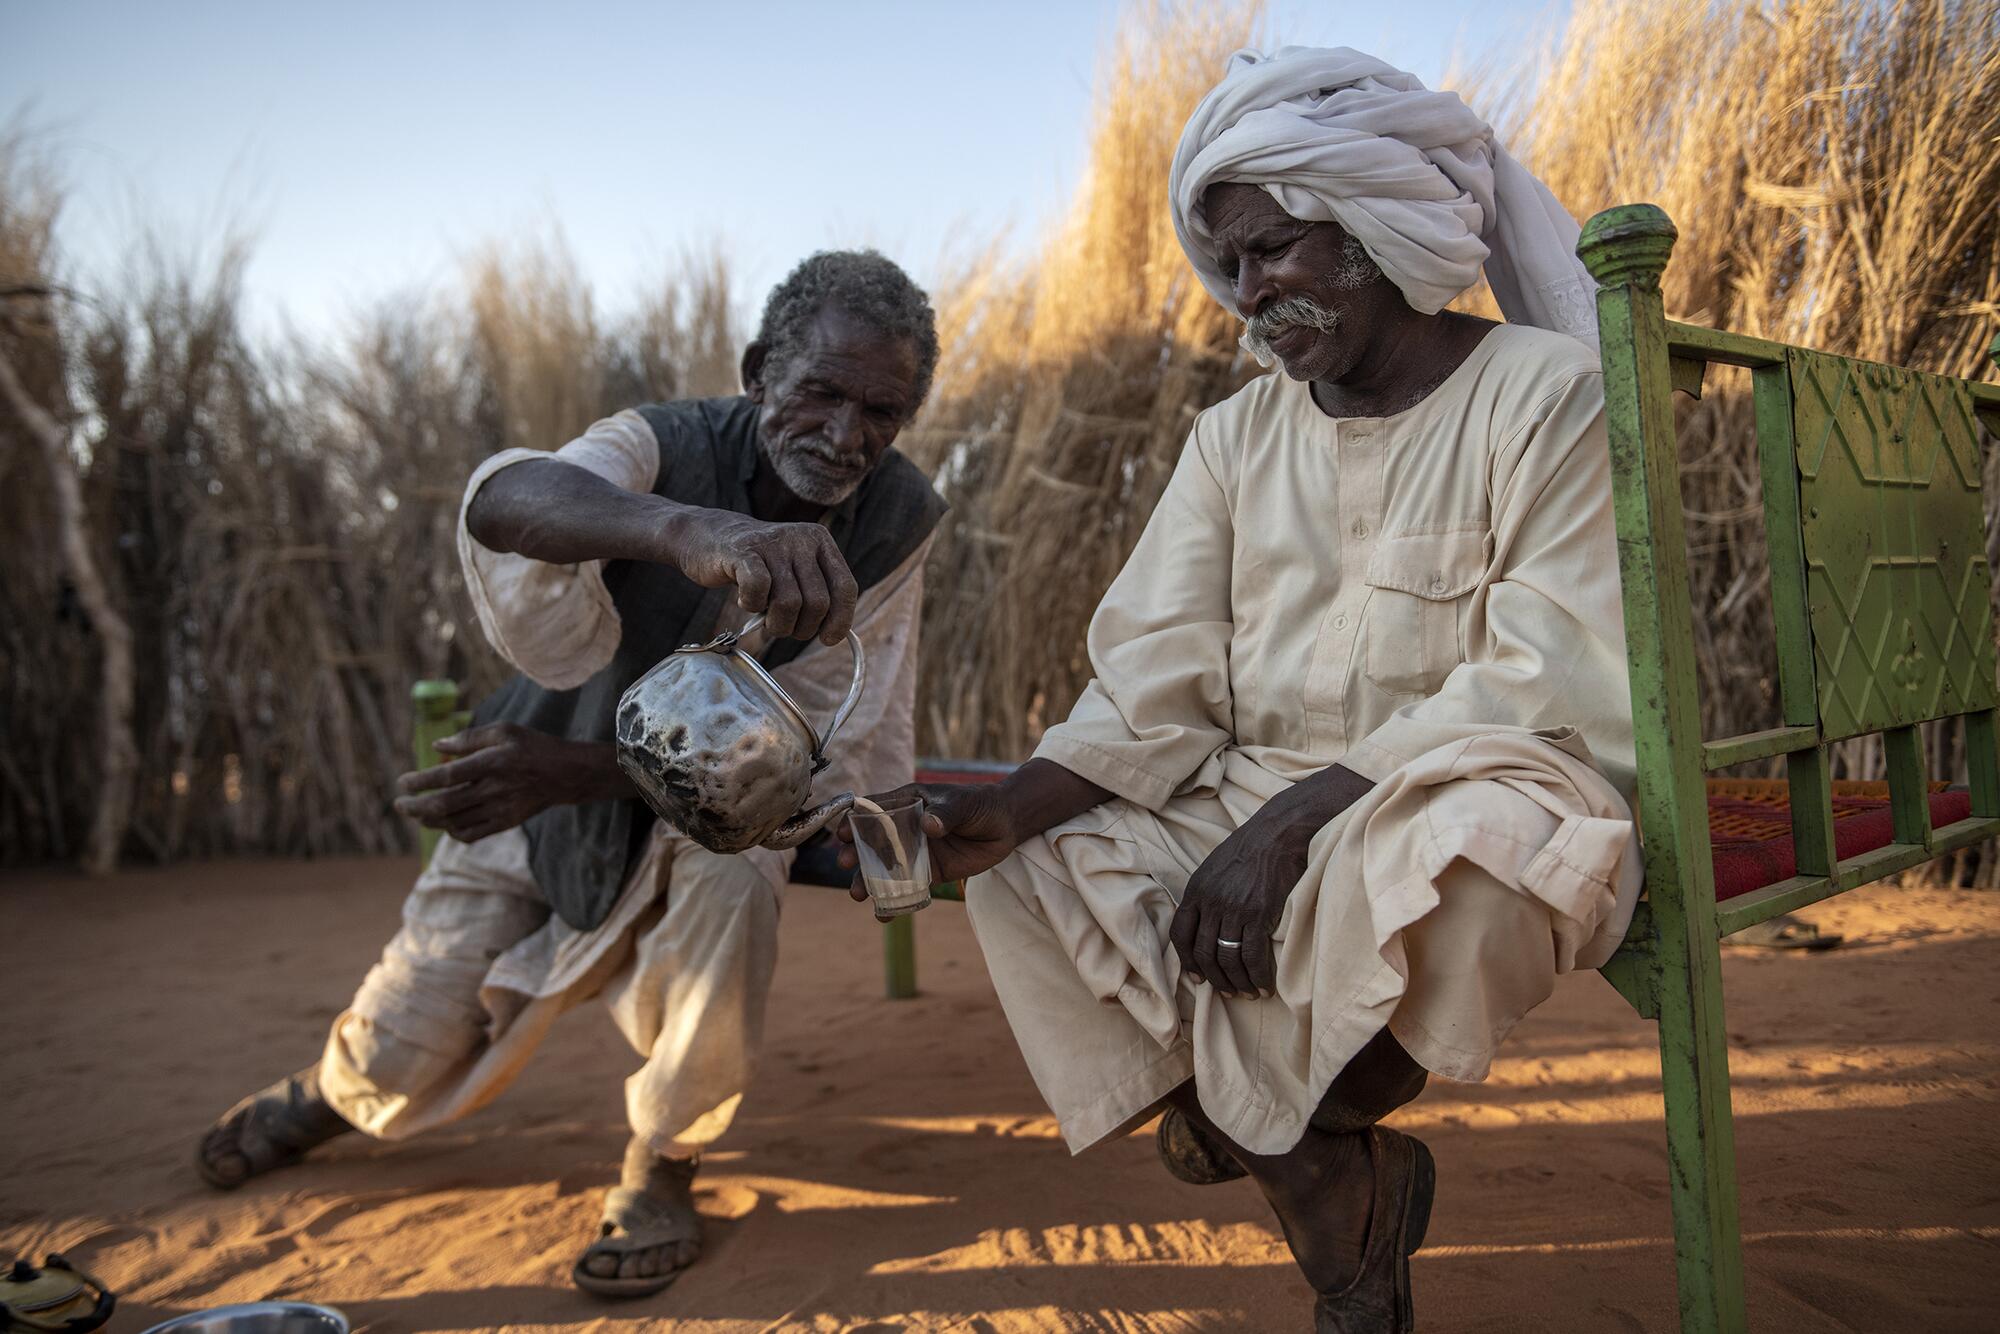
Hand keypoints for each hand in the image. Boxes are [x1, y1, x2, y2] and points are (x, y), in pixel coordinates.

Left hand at [393, 725, 622, 843]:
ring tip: (416, 813)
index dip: (420, 781)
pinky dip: (452, 831)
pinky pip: (471, 834)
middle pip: (445, 804)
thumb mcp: (504, 730)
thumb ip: (468, 738)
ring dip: (429, 820)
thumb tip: (436, 746)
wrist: (565, 774)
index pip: (446, 776)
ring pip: (454, 822)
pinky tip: (444, 823)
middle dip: (415, 806)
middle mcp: (495, 788)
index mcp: (492, 762)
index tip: (402, 783)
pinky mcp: (506, 823)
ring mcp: (501, 809)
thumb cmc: (531, 746)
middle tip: (399, 805)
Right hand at [667, 509, 858, 644]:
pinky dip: (752, 606)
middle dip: (801, 628)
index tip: (828, 639)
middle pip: (817, 603)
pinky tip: (747, 601)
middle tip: (783, 627)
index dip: (840, 620)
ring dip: (776, 624)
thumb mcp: (795, 573)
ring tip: (764, 617)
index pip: (845, 587)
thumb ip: (816, 596)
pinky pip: (759, 590)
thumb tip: (835, 636)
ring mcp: (773, 543)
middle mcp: (801, 539)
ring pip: (789, 603)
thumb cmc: (757, 566)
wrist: (709, 538)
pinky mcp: (743, 551)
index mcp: (820, 542)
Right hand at [833, 781, 1022, 895]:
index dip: (855, 820)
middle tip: (846, 864)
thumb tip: (928, 824)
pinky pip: (905, 889)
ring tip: (858, 895)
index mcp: (907, 803)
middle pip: (871, 842)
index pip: (874, 810)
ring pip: (883, 869)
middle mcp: (903, 829)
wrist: (1005, 826)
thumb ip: (947, 812)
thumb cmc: (981, 805)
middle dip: (856, 853)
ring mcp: (913, 853)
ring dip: (867, 882)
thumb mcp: (965, 803)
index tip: (843, 833)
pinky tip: (885, 915)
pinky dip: (894, 903)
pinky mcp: (927, 874)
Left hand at [1170, 764, 1374, 998]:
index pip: (1181, 935)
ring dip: (1237, 982)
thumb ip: (1209, 894)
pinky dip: (1258, 976)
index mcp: (1197, 889)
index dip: (1187, 961)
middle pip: (1204, 952)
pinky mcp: (1259, 914)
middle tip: (1227, 992)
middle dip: (1214, 978)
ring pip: (1228, 958)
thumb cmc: (1253, 847)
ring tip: (1247, 993)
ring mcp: (1234, 909)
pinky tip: (1265, 986)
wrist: (1280, 831)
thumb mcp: (1217, 867)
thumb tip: (1210, 925)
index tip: (1197, 977)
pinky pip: (1253, 955)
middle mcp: (1211, 901)